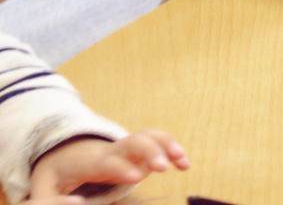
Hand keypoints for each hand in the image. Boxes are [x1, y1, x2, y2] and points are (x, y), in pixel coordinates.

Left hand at [29, 131, 189, 200]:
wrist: (63, 151)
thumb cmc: (54, 174)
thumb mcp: (43, 186)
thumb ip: (49, 199)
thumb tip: (76, 202)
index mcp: (91, 162)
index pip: (108, 163)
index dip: (121, 168)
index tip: (136, 177)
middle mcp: (113, 150)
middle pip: (135, 142)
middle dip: (150, 152)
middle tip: (163, 168)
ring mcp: (128, 148)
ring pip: (150, 137)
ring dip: (168, 145)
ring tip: (183, 163)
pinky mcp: (139, 150)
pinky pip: (159, 141)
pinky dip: (174, 148)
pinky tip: (184, 164)